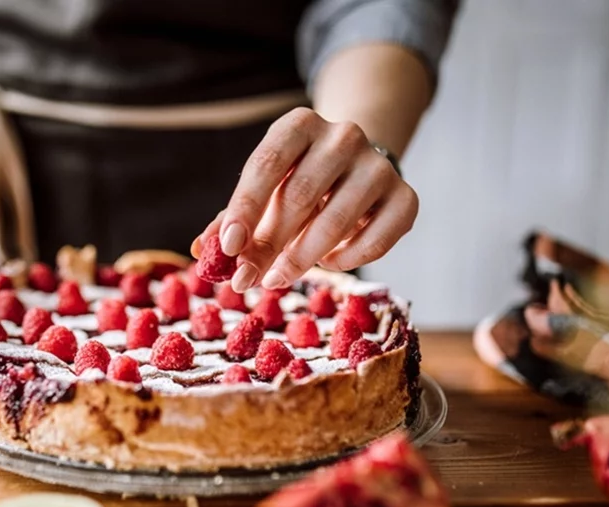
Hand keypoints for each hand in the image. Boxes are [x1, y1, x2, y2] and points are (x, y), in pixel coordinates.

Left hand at [192, 108, 417, 292]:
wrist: (355, 167)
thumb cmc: (296, 183)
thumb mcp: (263, 193)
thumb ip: (233, 220)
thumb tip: (203, 251)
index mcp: (300, 125)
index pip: (267, 164)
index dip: (245, 208)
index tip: (228, 248)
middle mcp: (343, 136)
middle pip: (301, 194)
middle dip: (270, 244)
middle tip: (247, 280)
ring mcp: (378, 165)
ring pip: (338, 219)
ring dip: (304, 258)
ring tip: (280, 276)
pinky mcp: (406, 197)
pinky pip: (377, 238)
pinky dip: (348, 260)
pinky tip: (329, 262)